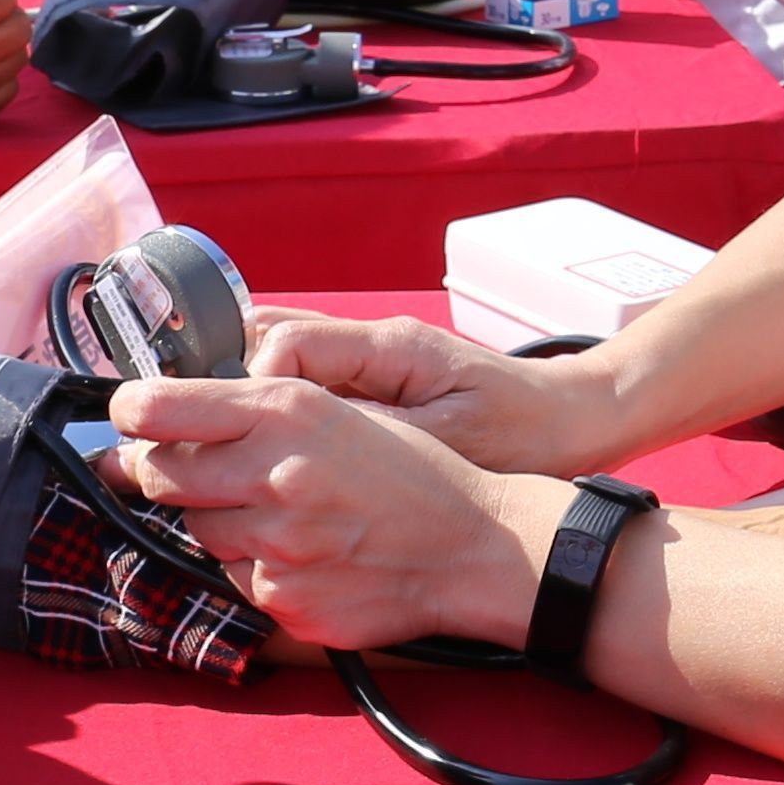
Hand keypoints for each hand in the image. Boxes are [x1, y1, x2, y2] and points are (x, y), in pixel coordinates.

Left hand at [105, 375, 553, 651]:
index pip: (161, 408)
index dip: (132, 410)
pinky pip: (236, 580)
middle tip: (203, 472)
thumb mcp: (336, 410)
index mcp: (288, 412)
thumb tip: (157, 415)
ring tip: (284, 516)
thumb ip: (251, 408)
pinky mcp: (285, 600)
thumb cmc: (404, 473)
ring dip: (221, 523)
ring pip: (197, 531)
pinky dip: (257, 569)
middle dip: (166, 471)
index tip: (127, 414)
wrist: (472, 548)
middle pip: (160, 475)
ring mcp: (279, 545)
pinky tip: (306, 557)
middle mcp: (277, 475)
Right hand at [247, 308, 621, 474]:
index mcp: (391, 345)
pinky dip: (277, 408)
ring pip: (281, 354)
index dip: (252, 385)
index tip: (240, 437)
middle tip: (209, 439)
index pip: (288, 342)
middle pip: (271, 334)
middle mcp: (373, 341)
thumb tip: (300, 439)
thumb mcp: (454, 440)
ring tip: (227, 447)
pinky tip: (268, 450)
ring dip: (250, 394)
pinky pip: (307, 381)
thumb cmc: (525, 433)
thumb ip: (379, 434)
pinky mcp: (374, 381)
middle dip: (231, 383)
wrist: (574, 420)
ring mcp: (370, 358)